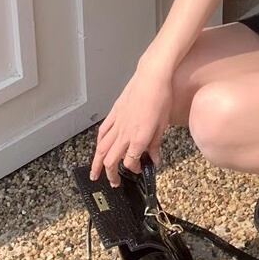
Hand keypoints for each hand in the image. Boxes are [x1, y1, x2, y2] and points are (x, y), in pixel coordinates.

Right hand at [89, 64, 174, 186]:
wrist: (152, 77)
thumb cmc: (161, 98)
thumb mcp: (163, 124)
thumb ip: (156, 144)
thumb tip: (154, 158)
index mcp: (139, 138)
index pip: (130, 162)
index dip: (133, 169)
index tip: (139, 169)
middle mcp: (125, 134)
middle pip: (111, 160)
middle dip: (111, 174)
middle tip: (114, 182)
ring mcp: (117, 123)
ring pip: (102, 148)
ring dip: (97, 163)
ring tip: (95, 174)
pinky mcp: (114, 113)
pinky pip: (103, 131)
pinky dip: (99, 142)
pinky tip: (99, 147)